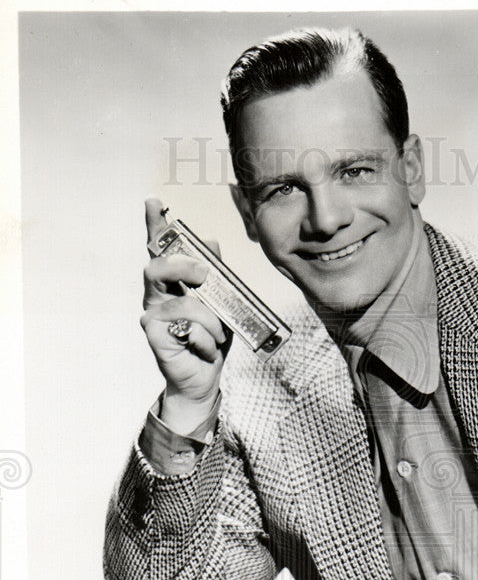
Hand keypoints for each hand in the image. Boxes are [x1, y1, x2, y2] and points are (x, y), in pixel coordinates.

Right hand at [142, 197, 230, 431]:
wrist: (205, 377)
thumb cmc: (210, 341)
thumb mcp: (221, 306)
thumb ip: (216, 276)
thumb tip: (212, 242)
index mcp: (172, 285)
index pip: (160, 251)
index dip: (154, 226)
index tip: (153, 202)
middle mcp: (157, 296)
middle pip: (158, 267)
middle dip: (186, 268)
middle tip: (206, 278)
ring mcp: (153, 316)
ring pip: (185, 304)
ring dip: (211, 322)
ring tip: (217, 336)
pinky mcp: (155, 336)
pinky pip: (187, 328)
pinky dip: (206, 339)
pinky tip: (205, 348)